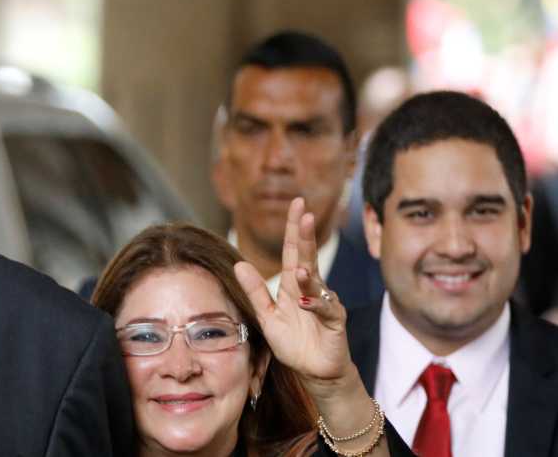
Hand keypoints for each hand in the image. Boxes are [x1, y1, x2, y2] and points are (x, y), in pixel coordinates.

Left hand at [235, 198, 355, 392]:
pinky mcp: (335, 321)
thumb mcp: (266, 316)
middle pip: (308, 257)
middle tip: (304, 213)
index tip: (297, 203)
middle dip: (306, 236)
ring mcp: (325, 303)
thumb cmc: (293, 342)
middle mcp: (311, 289)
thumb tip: (239, 265)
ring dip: (309, 275)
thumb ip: (255, 291)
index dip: (294, 229)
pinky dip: (317, 304)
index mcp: (293, 285)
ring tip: (301, 268)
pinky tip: (307, 301)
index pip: (294, 251)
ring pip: (317, 283)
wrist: (314, 371)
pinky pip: (327, 309)